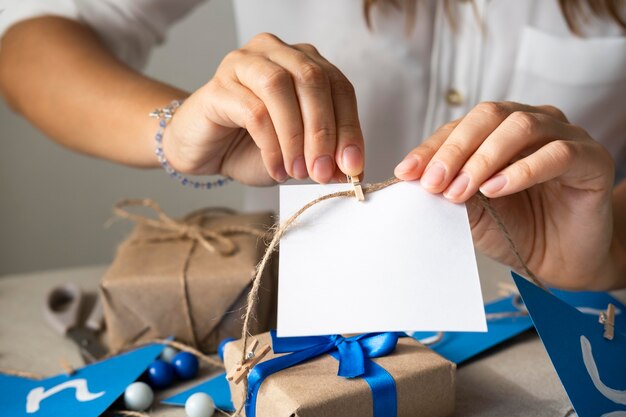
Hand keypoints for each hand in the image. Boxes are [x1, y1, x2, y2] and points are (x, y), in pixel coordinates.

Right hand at [162, 33, 363, 185]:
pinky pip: (253, 110)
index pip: (338, 87)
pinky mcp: (218, 85)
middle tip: (323, 170)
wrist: (205, 151)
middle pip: (311, 79)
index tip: (353, 166)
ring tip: (298, 172)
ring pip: (280, 87)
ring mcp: (243, 63)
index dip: (349, 127)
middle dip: (323, 131)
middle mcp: (275, 53)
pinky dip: (270, 145)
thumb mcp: (299, 155)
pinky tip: (276, 169)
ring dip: (295, 136)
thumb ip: (324, 156)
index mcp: (303, 62)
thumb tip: (352, 169)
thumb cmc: (251, 145)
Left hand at [394, 101, 617, 289]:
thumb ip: (453, 191)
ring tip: (462, 189)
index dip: (432, 148)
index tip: (406, 173)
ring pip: (520, 127)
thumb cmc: (516, 230)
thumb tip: (418, 180)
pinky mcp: (591, 159)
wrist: (561, 260)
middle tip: (434, 182)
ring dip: (484, 158)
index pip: (460, 127)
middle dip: (455, 149)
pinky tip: (496, 190)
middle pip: (489, 115)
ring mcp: (564, 137)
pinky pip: (556, 154)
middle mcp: (531, 124)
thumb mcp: (474, 213)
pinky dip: (521, 171)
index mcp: (499, 131)